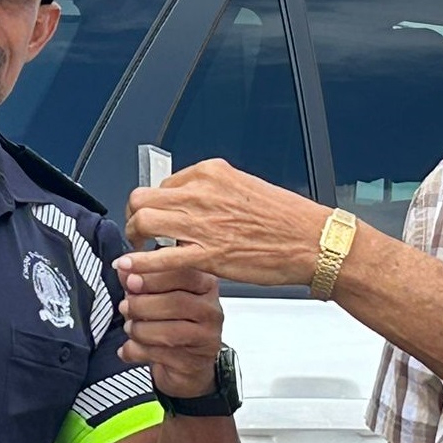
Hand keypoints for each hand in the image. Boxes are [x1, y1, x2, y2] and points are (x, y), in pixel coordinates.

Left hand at [116, 267, 223, 397]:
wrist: (188, 367)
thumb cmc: (173, 325)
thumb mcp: (155, 297)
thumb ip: (140, 281)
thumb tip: (123, 268)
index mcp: (204, 285)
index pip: (182, 273)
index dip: (152, 274)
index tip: (127, 274)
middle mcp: (210, 310)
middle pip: (176, 302)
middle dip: (142, 304)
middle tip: (125, 307)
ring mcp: (206, 337)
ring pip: (169, 331)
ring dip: (139, 329)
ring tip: (130, 328)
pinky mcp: (194, 362)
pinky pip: (161, 354)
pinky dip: (137, 350)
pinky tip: (130, 348)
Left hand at [121, 160, 326, 286]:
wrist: (312, 241)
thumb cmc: (288, 220)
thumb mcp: (246, 190)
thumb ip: (216, 194)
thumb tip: (196, 204)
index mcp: (211, 173)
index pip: (164, 183)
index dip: (155, 203)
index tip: (156, 216)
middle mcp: (202, 192)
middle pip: (143, 198)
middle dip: (135, 217)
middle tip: (138, 233)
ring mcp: (203, 222)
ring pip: (143, 221)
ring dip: (133, 237)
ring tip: (137, 250)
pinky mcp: (208, 253)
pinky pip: (159, 256)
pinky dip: (139, 263)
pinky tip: (129, 268)